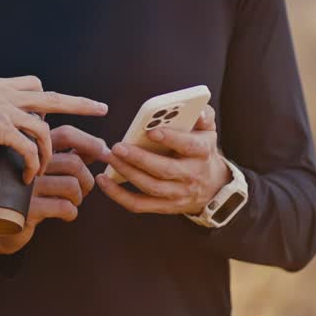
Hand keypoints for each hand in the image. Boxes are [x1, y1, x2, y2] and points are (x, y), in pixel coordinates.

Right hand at [0, 76, 107, 183]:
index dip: (43, 96)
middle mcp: (10, 96)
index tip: (51, 107)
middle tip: (101, 108)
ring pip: (43, 131)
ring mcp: (9, 111)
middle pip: (54, 98)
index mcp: (2, 87)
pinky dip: (31, 164)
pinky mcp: (3, 129)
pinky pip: (26, 148)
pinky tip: (29, 176)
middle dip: (80, 104)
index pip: (33, 85)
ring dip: (48, 152)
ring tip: (44, 171)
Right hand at [0, 125, 110, 255]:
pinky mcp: (27, 209)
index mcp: (33, 149)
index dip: (90, 142)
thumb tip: (100, 147)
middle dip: (87, 180)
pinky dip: (72, 213)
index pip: (66, 134)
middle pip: (74, 163)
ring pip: (72, 185)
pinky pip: (63, 206)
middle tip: (84, 190)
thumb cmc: (29, 194)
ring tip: (72, 202)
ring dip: (80, 197)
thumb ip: (68, 156)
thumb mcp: (46, 170)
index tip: (104, 153)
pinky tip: (66, 215)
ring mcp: (26, 186)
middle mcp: (27, 163)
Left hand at [97, 105, 231, 215]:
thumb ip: (202, 116)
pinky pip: (139, 204)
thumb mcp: (208, 131)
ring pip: (150, 187)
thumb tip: (195, 109)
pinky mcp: (164, 206)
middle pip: (165, 170)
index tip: (151, 131)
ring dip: (127, 173)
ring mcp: (178, 194)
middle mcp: (191, 176)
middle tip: (118, 146)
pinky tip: (103, 180)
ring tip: (110, 157)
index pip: (189, 146)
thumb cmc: (201, 151)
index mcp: (202, 153)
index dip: (171, 139)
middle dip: (139, 158)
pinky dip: (118, 195)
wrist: (212, 187)